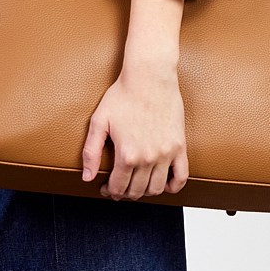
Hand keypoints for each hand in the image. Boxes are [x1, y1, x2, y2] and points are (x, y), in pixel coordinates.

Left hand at [81, 56, 189, 199]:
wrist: (150, 76)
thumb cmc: (123, 95)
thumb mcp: (99, 121)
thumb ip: (91, 152)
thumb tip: (87, 177)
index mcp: (127, 154)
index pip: (118, 187)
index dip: (110, 191)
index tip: (106, 187)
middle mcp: (148, 158)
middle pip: (137, 191)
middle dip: (125, 194)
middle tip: (119, 187)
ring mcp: (166, 153)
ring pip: (157, 188)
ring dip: (145, 192)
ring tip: (137, 184)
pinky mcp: (180, 146)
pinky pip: (181, 177)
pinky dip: (173, 187)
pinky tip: (164, 184)